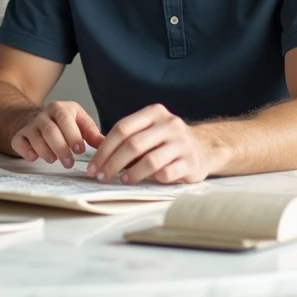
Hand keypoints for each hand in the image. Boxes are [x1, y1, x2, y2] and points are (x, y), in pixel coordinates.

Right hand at [11, 101, 105, 168]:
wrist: (36, 117)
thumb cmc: (63, 122)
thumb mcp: (78, 120)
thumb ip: (91, 132)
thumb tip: (104, 143)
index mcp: (60, 108)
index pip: (65, 119)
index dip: (72, 135)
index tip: (80, 150)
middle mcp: (43, 115)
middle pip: (50, 130)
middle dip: (60, 147)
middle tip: (69, 163)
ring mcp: (30, 125)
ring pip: (35, 137)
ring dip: (45, 151)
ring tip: (53, 160)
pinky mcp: (19, 135)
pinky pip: (19, 142)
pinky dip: (25, 151)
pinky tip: (34, 158)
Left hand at [87, 104, 210, 184]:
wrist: (204, 148)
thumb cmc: (167, 142)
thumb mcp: (149, 131)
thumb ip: (128, 138)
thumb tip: (99, 158)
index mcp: (154, 113)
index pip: (122, 129)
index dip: (104, 149)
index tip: (93, 166)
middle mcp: (170, 124)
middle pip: (133, 144)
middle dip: (112, 163)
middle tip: (101, 177)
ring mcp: (182, 143)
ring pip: (150, 160)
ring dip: (131, 173)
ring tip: (121, 181)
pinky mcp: (191, 162)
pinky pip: (167, 173)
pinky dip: (152, 179)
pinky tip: (144, 183)